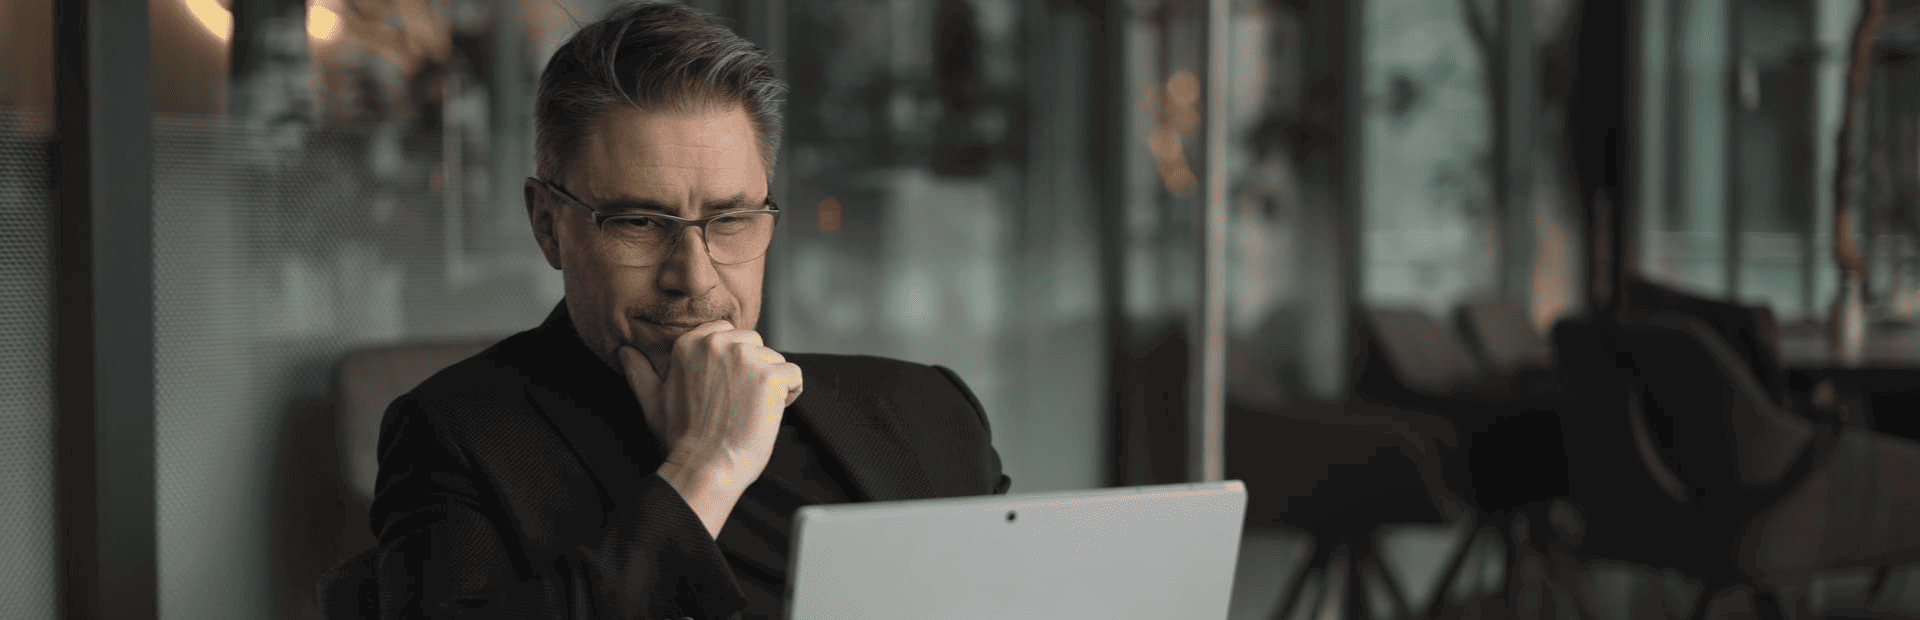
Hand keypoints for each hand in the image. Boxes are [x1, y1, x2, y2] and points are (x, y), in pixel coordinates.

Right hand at [619, 321, 802, 535]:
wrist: (706, 467)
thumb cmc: (682, 439)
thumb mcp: (652, 401)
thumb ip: (639, 372)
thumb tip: (624, 351)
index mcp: (689, 343)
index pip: (726, 333)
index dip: (732, 362)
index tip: (722, 390)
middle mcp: (717, 344)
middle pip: (754, 343)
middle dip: (753, 370)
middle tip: (735, 404)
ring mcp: (745, 357)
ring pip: (775, 360)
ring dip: (770, 385)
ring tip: (749, 411)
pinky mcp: (770, 375)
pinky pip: (794, 376)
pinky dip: (789, 396)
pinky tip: (768, 414)